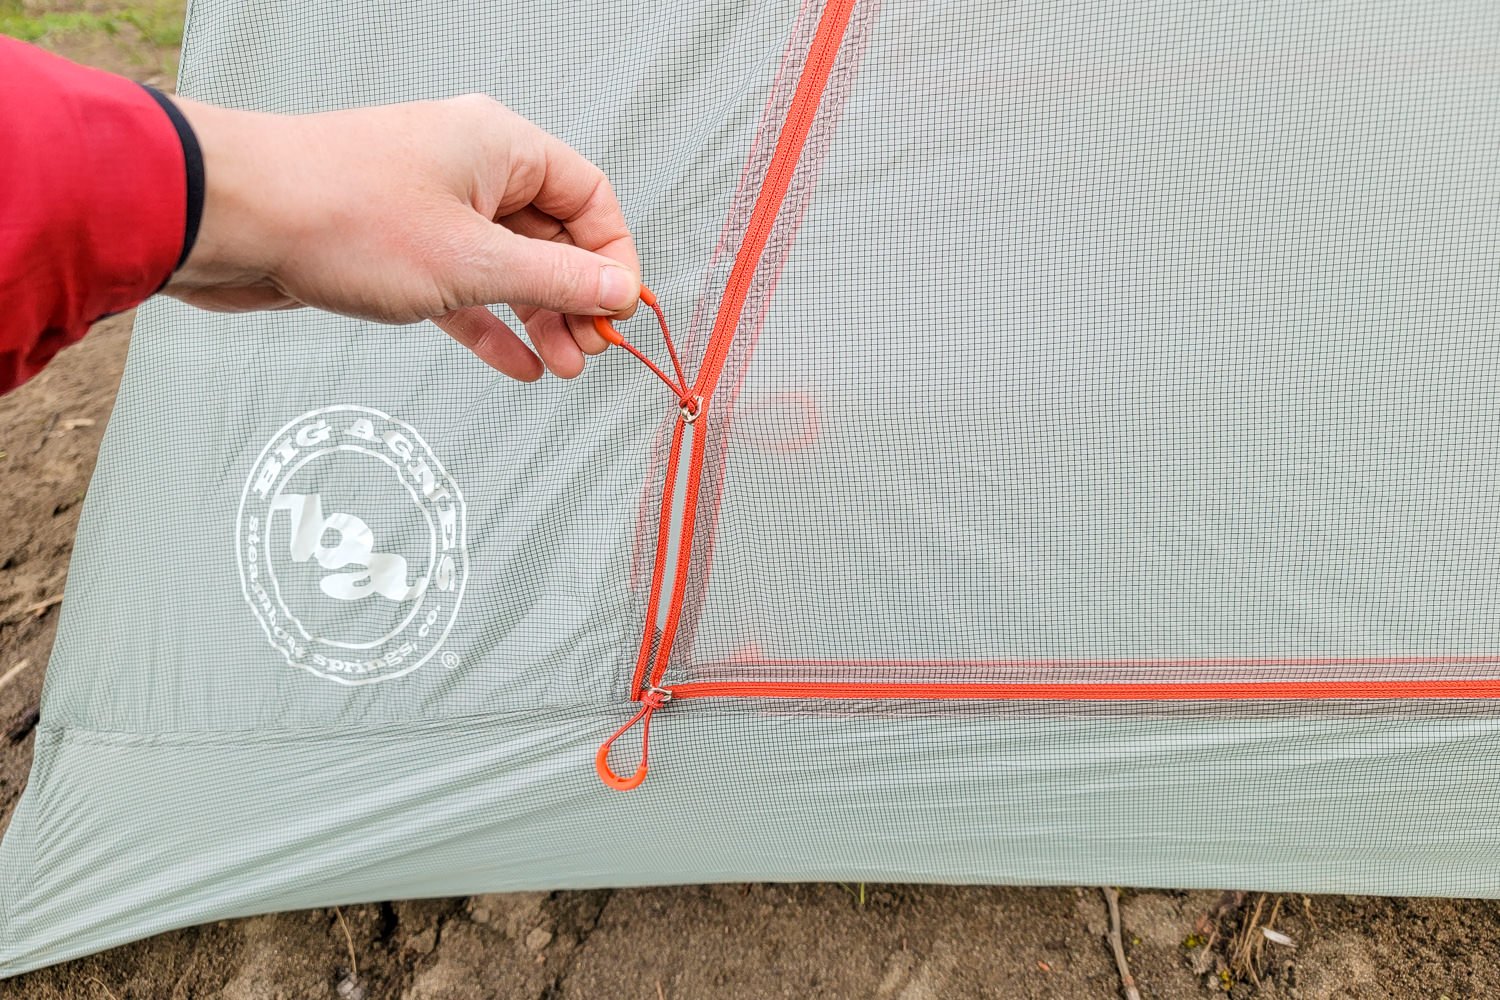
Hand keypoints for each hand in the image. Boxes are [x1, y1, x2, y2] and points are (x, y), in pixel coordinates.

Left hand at [165, 94, 639, 380]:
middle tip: (591, 349)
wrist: (232, 218)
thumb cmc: (342, 216)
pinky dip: (490, 325)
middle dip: (576, 297)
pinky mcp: (398, 249)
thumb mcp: (471, 263)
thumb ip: (554, 282)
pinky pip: (463, 288)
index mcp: (499, 147)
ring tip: (562, 366)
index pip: (589, 197)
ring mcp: (433, 209)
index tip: (620, 311)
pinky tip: (516, 362)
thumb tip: (618, 292)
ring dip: (538, 317)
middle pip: (552, 236)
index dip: (613, 257)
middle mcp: (471, 170)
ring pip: (507, 267)